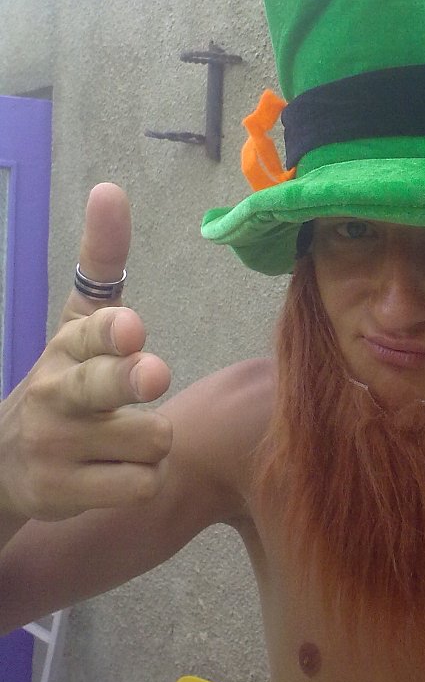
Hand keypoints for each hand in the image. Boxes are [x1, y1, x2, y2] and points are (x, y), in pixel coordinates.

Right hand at [0, 184, 171, 521]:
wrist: (1, 466)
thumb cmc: (61, 385)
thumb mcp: (76, 324)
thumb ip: (100, 262)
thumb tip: (110, 189)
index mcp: (66, 345)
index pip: (92, 329)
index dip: (112, 330)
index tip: (130, 327)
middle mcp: (57, 391)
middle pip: (104, 382)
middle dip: (131, 377)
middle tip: (151, 373)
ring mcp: (57, 445)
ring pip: (151, 438)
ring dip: (153, 441)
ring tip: (126, 440)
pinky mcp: (63, 492)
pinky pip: (143, 484)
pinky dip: (144, 479)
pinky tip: (118, 473)